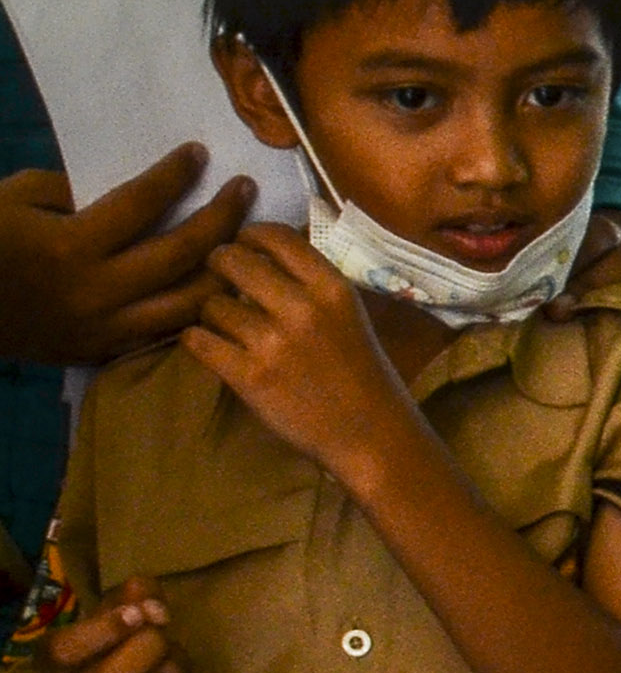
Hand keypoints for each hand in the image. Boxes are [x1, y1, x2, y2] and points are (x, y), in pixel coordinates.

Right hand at [0, 147, 256, 365]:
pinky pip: (162, 332)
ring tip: (245, 241)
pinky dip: (194, 310)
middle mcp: (96, 291)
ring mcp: (102, 327)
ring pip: (186, 303)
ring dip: (223, 270)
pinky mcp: (99, 350)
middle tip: (244, 189)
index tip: (199, 153)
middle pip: (181, 253)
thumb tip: (127, 193)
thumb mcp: (15, 198)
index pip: (141, 203)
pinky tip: (215, 287)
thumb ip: (72, 191)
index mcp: (70, 246)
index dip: (174, 175)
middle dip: (220, 217)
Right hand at [41, 578, 193, 672]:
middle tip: (159, 630)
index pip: (66, 650)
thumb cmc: (107, 652)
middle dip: (151, 643)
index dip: (106, 629)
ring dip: (177, 655)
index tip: (136, 612)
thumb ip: (126, 599)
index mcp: (52, 664)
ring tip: (167, 652)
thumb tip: (150, 599)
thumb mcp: (106, 619)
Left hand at [181, 228, 423, 485]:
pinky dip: (198, 342)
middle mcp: (303, 308)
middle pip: (232, 260)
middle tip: (221, 284)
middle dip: (218, 268)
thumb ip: (310, 284)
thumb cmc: (362, 374)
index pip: (273, 235)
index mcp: (332, 288)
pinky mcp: (249, 376)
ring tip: (228, 330)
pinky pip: (197, 340)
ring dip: (212, 315)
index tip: (245, 249)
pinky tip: (214, 350)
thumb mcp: (350, 315)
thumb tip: (260, 252)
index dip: (248, 236)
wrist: (372, 437)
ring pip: (210, 304)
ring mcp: (274, 343)